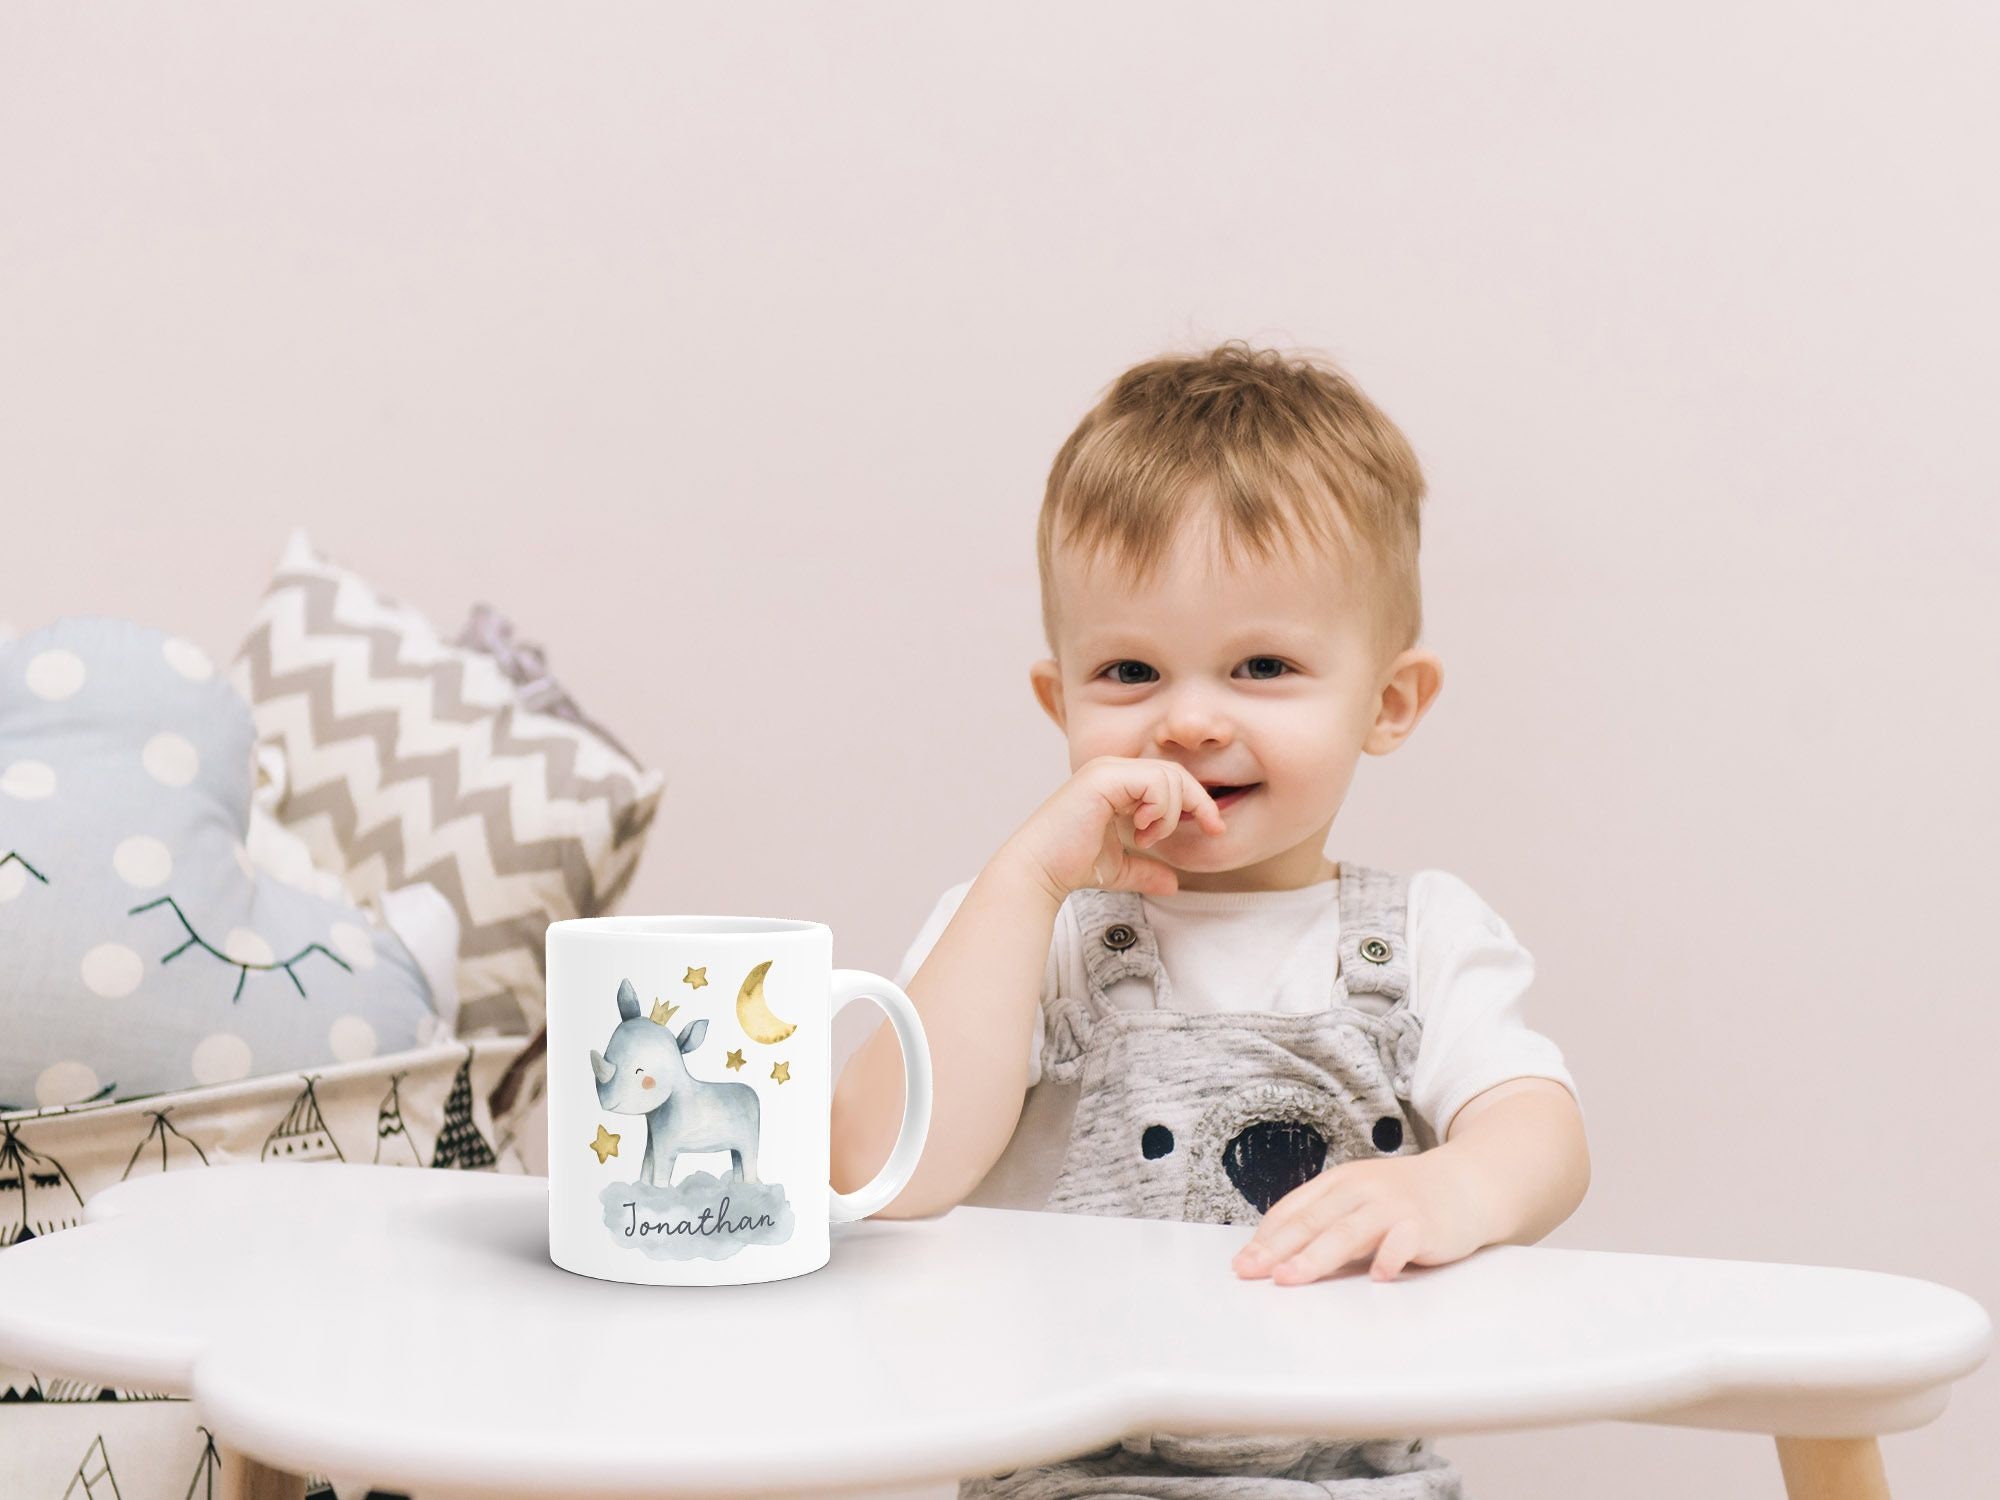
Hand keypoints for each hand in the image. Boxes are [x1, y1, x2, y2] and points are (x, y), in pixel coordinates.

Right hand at [1000, 755, 1227, 900]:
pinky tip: (1140, 829)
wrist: (1040, 870)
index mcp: (1117, 782)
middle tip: (1200, 831)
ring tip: (1147, 837)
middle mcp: (1112, 769)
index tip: (1215, 828)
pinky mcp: (1104, 779)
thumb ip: (1147, 869)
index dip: (1198, 801)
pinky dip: (1159, 808)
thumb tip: (1173, 883)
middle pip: (1176, 772)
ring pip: (1169, 776)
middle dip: (1197, 803)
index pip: (1171, 778)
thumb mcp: (1120, 868)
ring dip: (1169, 813)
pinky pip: (1154, 782)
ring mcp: (1107, 770)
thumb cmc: (1071, 865)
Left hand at [1230, 1151, 1489, 1284]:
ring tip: (1290, 1277)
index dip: (1266, 1238)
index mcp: (1338, 1183)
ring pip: (1347, 1231)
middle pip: (1312, 1220)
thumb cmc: (1404, 1200)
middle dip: (1277, 1248)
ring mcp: (1392, 1205)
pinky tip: (1377, 1277)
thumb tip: (1278, 1256)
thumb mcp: (1358, 1200)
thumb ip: (1326, 1223)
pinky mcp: (1423, 1223)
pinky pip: (1402, 1241)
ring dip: (1316, 1255)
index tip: (1242, 1264)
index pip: (1293, 1210)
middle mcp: (1360, 1189)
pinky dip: (1389, 1257)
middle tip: (1251, 1272)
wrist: (1466, 1183)